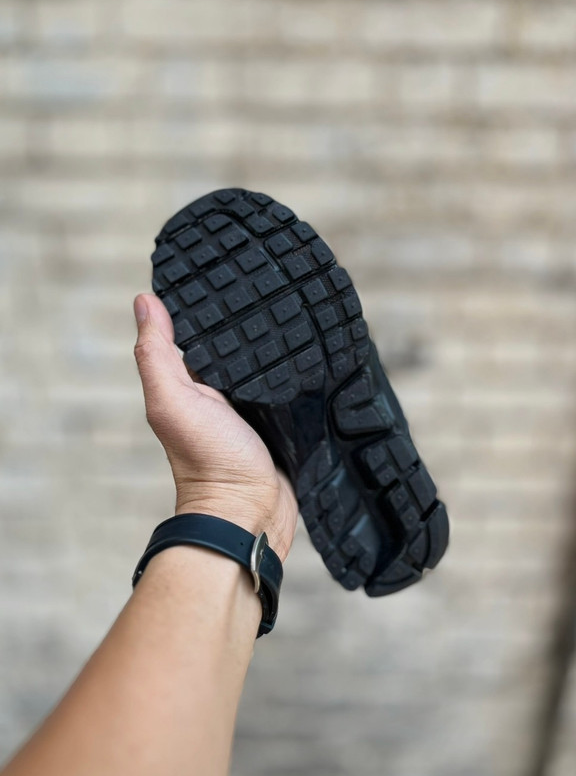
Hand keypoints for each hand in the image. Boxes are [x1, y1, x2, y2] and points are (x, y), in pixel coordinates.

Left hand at [133, 293, 297, 561]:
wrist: (253, 513)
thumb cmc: (208, 463)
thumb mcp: (173, 403)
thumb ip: (156, 356)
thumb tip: (144, 300)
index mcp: (189, 382)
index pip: (193, 330)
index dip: (202, 300)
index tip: (220, 262)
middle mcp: (219, 391)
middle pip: (232, 342)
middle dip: (248, 313)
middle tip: (271, 273)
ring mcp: (252, 406)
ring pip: (264, 361)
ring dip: (276, 338)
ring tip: (297, 297)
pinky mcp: (281, 419)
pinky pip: (287, 383)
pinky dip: (294, 366)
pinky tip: (311, 345)